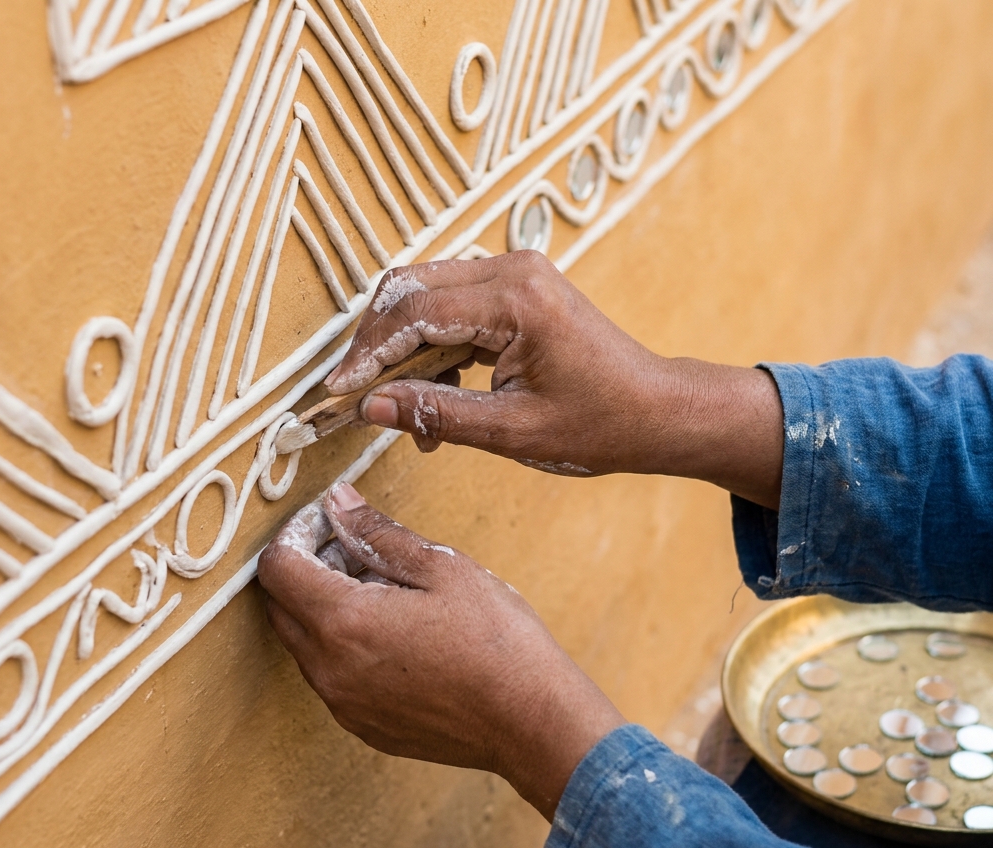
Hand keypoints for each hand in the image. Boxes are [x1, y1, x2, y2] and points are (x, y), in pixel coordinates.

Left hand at [257, 482, 624, 820]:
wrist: (531, 721)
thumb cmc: (496, 640)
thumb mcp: (441, 567)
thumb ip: (378, 532)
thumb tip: (338, 502)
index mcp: (344, 622)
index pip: (277, 568)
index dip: (296, 533)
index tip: (329, 522)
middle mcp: (329, 669)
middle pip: (280, 607)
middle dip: (306, 570)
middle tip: (360, 552)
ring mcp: (344, 704)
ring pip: (305, 644)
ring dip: (326, 610)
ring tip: (388, 594)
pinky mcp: (363, 727)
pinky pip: (332, 678)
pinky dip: (346, 648)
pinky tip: (397, 636)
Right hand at [326, 250, 783, 508]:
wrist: (657, 411)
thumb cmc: (601, 424)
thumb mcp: (512, 432)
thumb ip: (437, 414)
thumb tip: (370, 408)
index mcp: (515, 298)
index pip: (415, 314)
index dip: (367, 354)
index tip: (335, 391)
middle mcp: (512, 270)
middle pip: (411, 289)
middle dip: (374, 342)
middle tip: (353, 394)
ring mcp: (516, 275)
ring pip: (426, 296)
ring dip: (401, 346)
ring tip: (396, 407)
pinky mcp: (517, 290)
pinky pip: (453, 308)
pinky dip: (431, 347)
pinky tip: (431, 397)